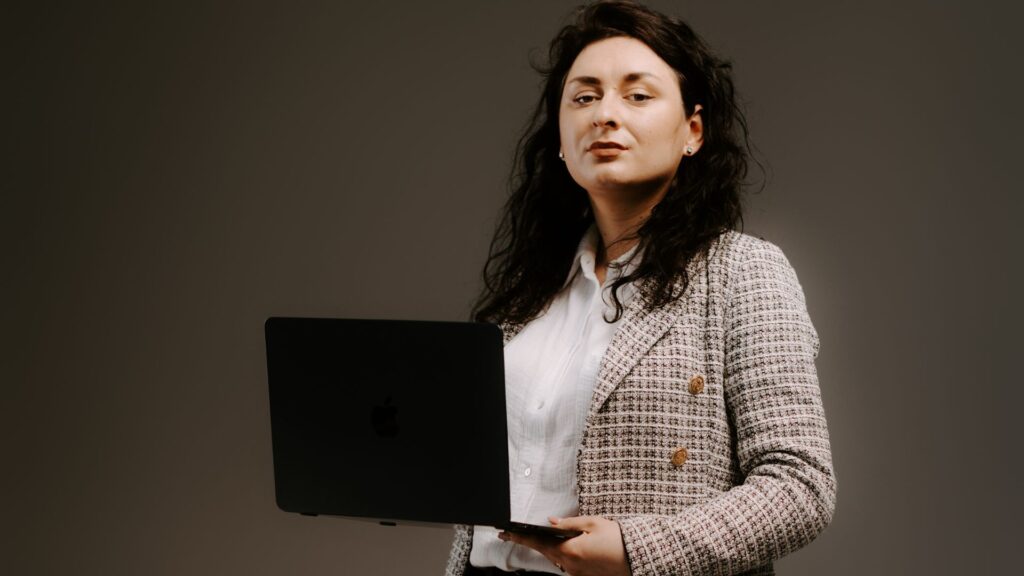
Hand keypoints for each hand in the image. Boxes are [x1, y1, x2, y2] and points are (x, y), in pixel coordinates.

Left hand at [498, 516, 630, 575]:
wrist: (637, 557)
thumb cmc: (618, 539)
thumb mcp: (593, 523)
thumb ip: (568, 523)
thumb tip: (551, 522)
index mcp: (570, 551)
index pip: (538, 542)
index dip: (519, 537)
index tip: (504, 534)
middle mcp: (571, 565)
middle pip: (544, 552)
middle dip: (530, 542)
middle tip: (512, 534)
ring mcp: (578, 573)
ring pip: (556, 559)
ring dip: (546, 549)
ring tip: (536, 537)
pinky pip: (567, 564)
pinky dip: (561, 555)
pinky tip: (563, 546)